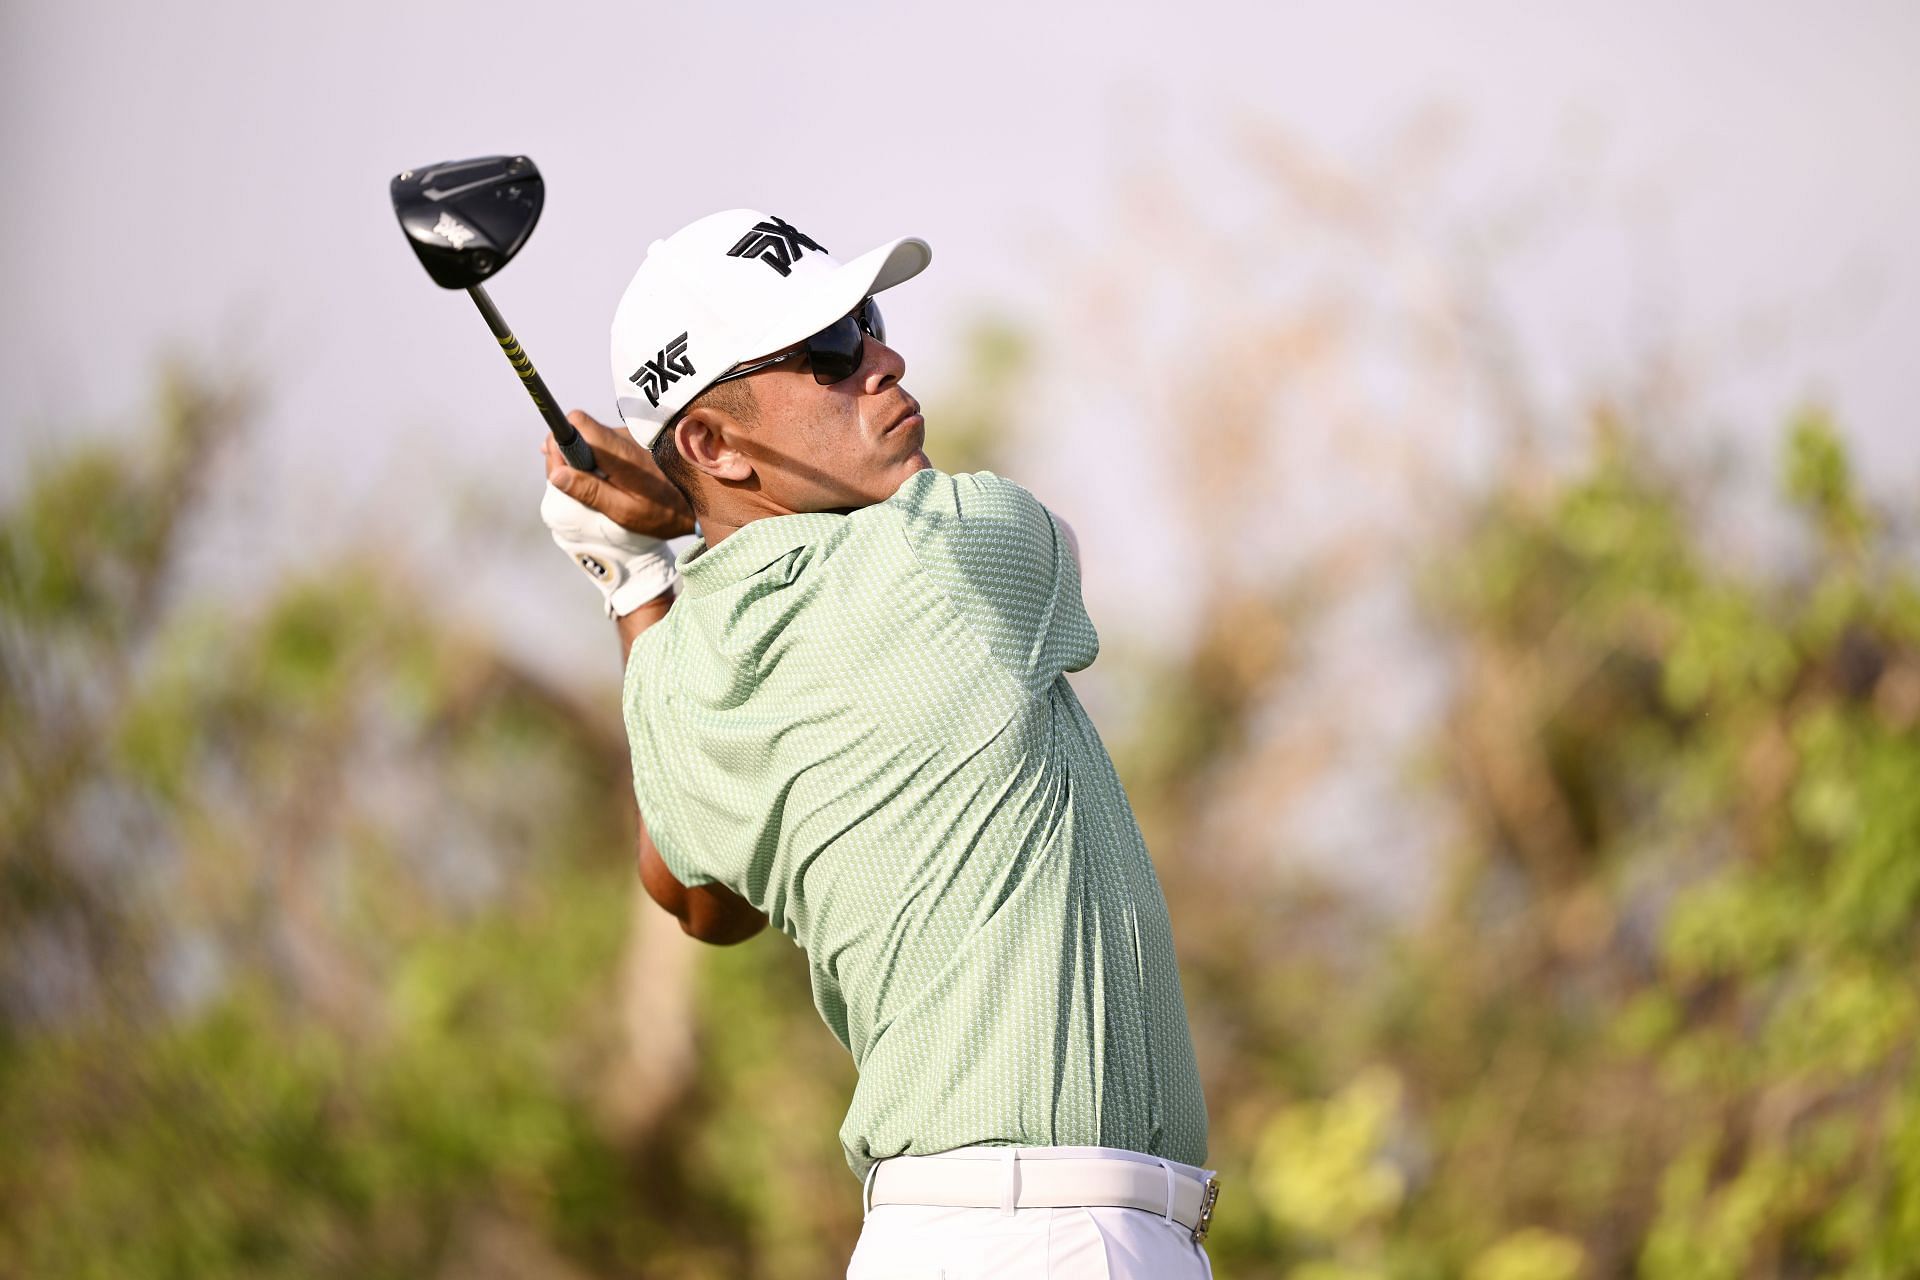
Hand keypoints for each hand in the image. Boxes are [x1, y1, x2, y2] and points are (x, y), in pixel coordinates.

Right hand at [541, 410, 695, 539]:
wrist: (698, 505)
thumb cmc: (662, 513)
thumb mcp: (623, 511)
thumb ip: (590, 491)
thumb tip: (556, 474)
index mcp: (619, 452)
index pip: (577, 422)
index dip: (559, 441)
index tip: (559, 468)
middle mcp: (622, 437)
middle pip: (577, 430)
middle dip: (564, 455)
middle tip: (570, 485)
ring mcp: (627, 438)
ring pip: (588, 439)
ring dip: (580, 461)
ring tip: (590, 488)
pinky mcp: (630, 444)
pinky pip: (601, 445)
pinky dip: (594, 461)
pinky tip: (600, 481)